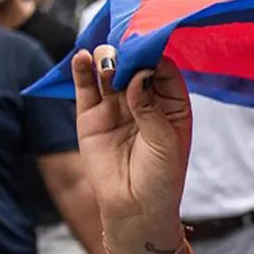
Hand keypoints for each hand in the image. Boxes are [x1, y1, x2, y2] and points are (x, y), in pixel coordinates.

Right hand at [72, 45, 191, 246]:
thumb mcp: (165, 142)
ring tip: (107, 57)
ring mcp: (116, 106)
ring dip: (108, 60)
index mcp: (170, 104)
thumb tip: (138, 75)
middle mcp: (143, 99)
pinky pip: (86, 88)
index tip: (146, 45)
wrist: (135, 209)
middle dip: (129, 53)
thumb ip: (151, 107)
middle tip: (124, 44)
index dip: (154, 56)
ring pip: (109, 73)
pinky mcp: (90, 116)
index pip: (162, 69)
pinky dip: (83, 71)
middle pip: (134, 66)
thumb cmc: (161, 178)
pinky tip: (83, 58)